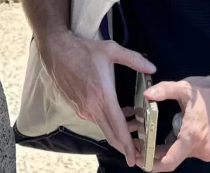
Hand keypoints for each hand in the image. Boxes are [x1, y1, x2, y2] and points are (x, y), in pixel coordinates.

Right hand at [41, 30, 155, 167]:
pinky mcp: (78, 108)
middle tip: (139, 150)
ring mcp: (83, 110)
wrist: (57, 51)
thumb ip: (134, 59)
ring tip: (135, 124)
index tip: (134, 158)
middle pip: (111, 135)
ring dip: (118, 131)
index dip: (128, 144)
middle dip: (125, 146)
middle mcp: (92, 108)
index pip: (118, 127)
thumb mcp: (112, 50)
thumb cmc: (84, 50)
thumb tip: (152, 68)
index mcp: (103, 96)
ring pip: (104, 128)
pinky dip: (108, 122)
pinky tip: (117, 112)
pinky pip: (96, 120)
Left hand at [142, 68, 209, 171]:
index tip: (140, 159)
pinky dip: (179, 143)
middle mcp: (201, 148)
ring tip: (160, 128)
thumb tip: (146, 94)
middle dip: (155, 152)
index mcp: (192, 134)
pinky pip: (188, 150)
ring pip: (180, 154)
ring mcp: (206, 151)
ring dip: (168, 146)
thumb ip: (164, 90)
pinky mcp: (209, 150)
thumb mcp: (183, 87)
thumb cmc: (207, 91)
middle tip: (139, 143)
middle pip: (172, 157)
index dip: (152, 163)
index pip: (170, 160)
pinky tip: (177, 127)